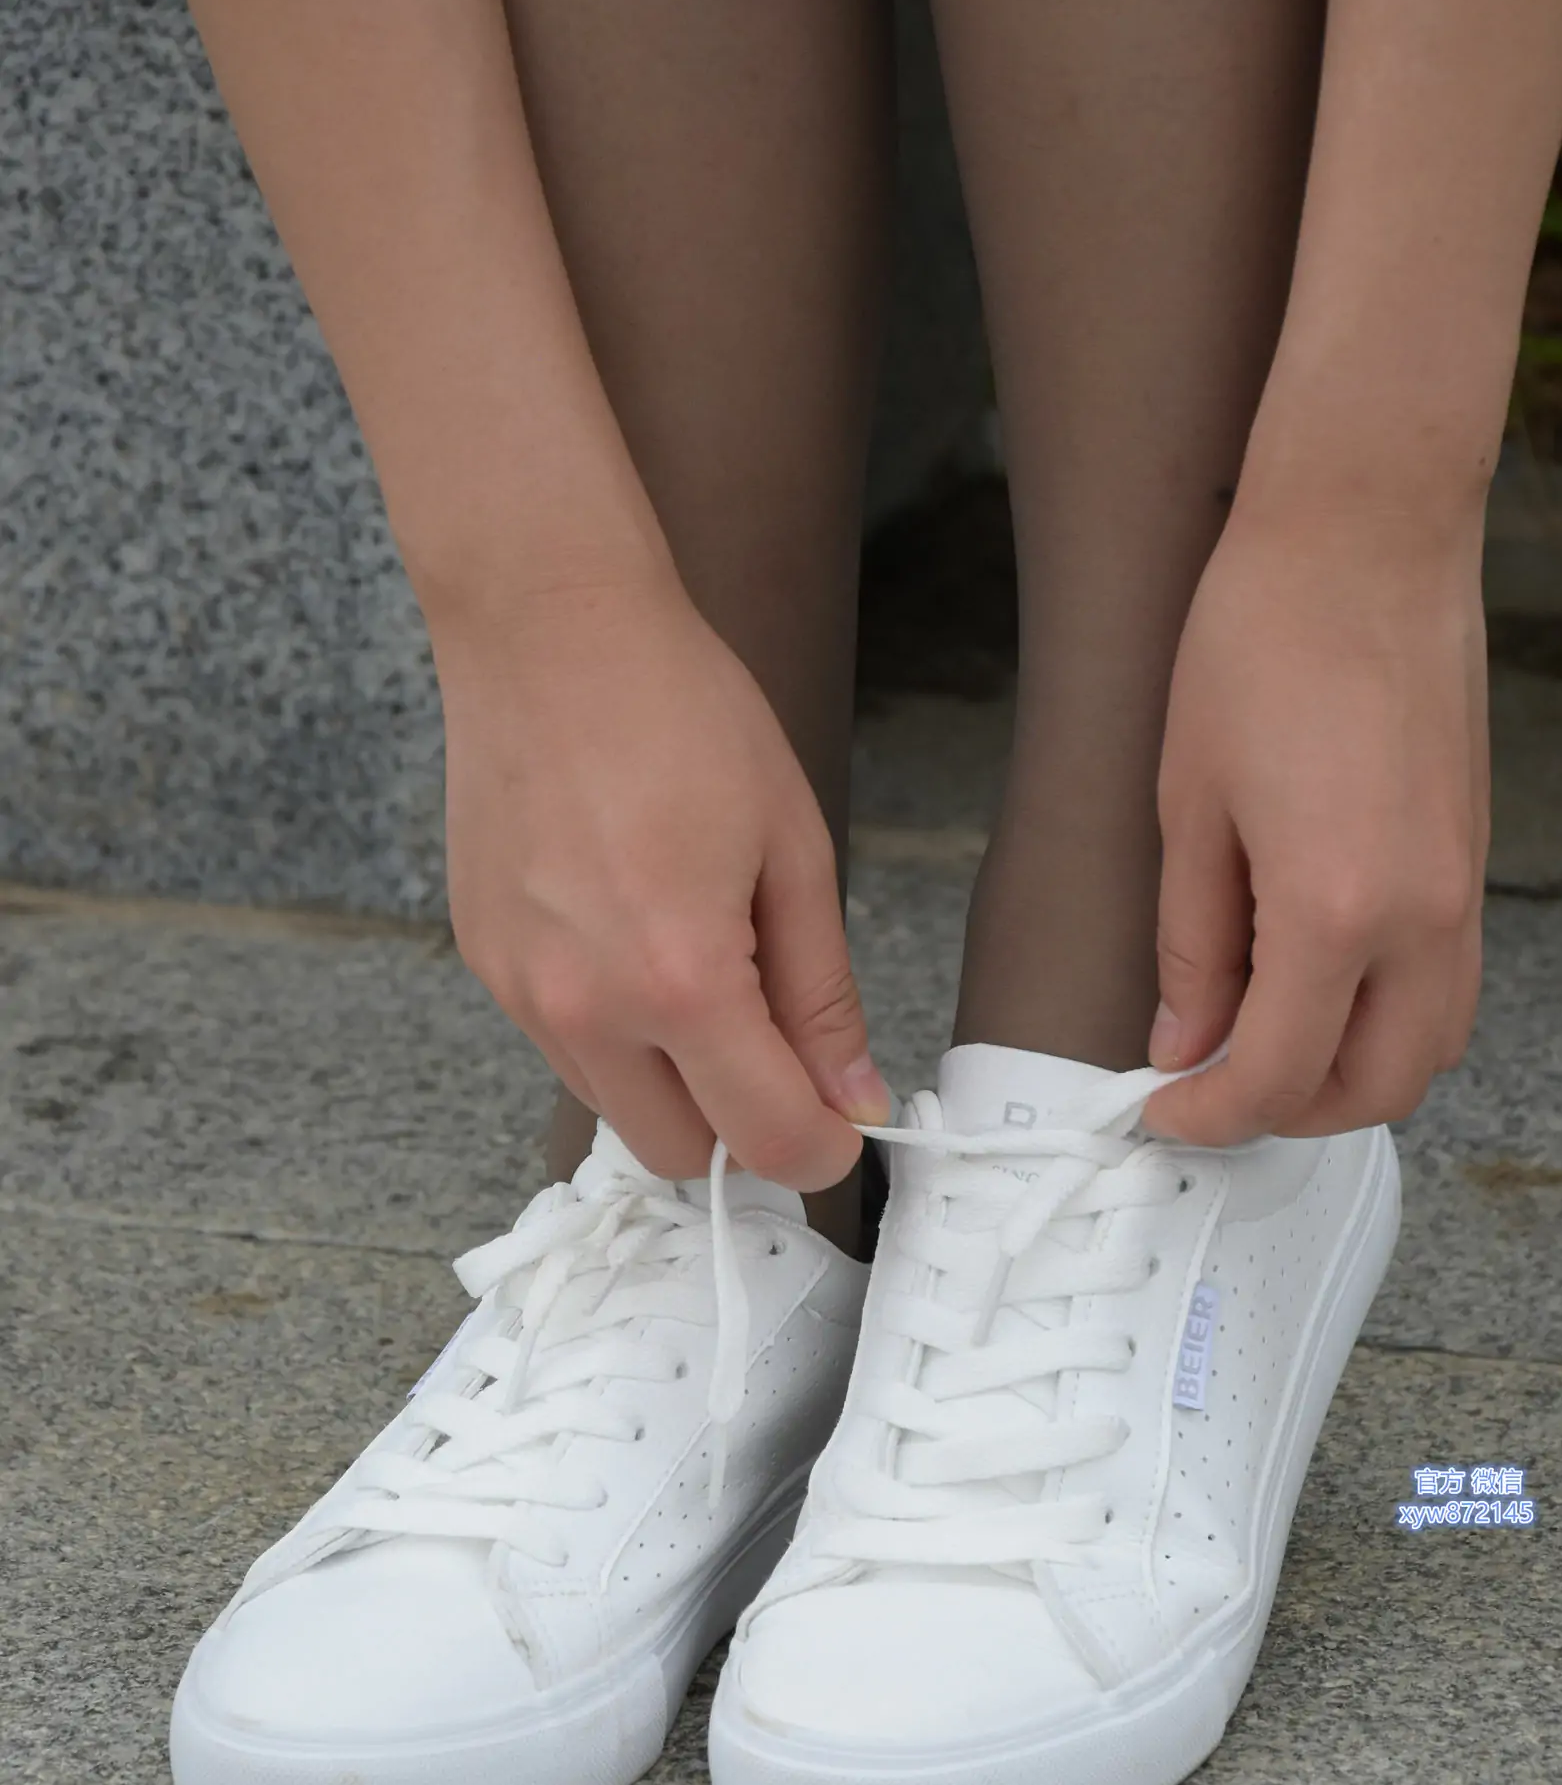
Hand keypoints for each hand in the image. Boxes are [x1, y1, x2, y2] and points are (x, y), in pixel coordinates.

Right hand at [431, 569, 887, 1187]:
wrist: (548, 630)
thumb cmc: (680, 714)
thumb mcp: (792, 851)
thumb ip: (822, 994)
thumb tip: (853, 1093)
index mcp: (681, 981)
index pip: (765, 1139)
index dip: (822, 1146)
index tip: (844, 1120)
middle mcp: (586, 1007)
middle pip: (680, 1153)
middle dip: (740, 1126)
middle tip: (780, 1051)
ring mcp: (522, 992)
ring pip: (615, 1108)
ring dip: (672, 1083)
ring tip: (701, 971)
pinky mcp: (485, 964)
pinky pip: (562, 1048)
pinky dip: (614, 1033)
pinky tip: (635, 940)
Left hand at [1146, 500, 1487, 1144]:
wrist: (1364, 535)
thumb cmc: (1261, 642)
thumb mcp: (1189, 807)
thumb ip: (1192, 944)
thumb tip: (1184, 1040)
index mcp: (1335, 910)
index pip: (1278, 1076)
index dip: (1210, 1114)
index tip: (1160, 1108)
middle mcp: (1421, 917)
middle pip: (1379, 1089)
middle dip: (1289, 1112)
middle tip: (1210, 1086)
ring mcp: (1463, 891)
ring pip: (1431, 1047)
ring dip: (1351, 1073)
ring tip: (1262, 1040)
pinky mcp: (1474, 860)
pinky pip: (1448, 985)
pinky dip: (1388, 1016)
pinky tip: (1315, 982)